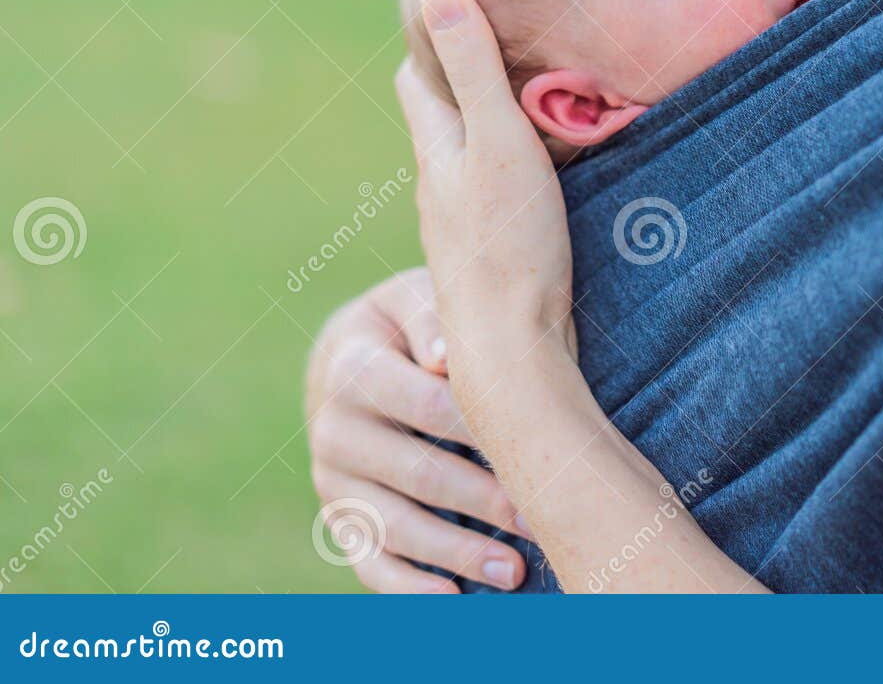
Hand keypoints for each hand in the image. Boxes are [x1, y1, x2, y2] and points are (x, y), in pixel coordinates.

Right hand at [304, 267, 531, 591]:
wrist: (354, 349)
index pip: (424, 405)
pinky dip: (406, 586)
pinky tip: (453, 599)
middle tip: (540, 521)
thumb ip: (432, 318)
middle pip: (416, 474)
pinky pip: (368, 560)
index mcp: (351, 367)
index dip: (480, 429)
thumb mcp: (415, 297)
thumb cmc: (407, 321)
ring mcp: (331, 478)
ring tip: (514, 571)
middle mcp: (332, 428)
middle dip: (484, 500)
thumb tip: (445, 356)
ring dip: (456, 553)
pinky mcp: (339, 515)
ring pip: (395, 526)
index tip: (536, 449)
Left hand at [395, 0, 578, 416]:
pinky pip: (499, 197)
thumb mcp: (497, 143)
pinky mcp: (494, 259)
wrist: (511, 355)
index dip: (434, 39)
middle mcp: (440, 188)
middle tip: (513, 45)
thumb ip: (472, 72)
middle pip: (444, 119)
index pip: (417, 78)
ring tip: (538, 102)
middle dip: (466, 81)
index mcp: (437, 151)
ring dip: (495, 130)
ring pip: (473, 162)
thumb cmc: (507, 246)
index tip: (465, 6)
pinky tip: (546, 178)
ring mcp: (465, 227)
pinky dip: (515, 172)